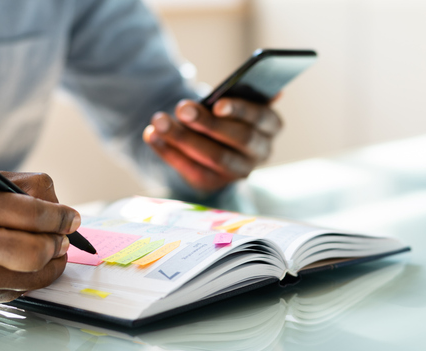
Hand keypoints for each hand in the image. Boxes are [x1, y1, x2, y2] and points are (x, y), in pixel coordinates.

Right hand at [0, 172, 79, 308]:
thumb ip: (20, 188)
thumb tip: (62, 209)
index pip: (32, 213)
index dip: (61, 216)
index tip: (72, 217)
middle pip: (36, 250)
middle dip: (58, 243)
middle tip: (62, 237)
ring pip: (33, 276)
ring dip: (52, 262)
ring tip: (49, 250)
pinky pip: (19, 290)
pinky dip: (29, 276)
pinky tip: (23, 264)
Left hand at [143, 98, 282, 192]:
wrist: (212, 138)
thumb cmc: (225, 111)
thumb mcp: (235, 99)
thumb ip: (243, 93)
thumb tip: (273, 92)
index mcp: (271, 125)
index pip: (260, 117)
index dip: (240, 110)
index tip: (217, 104)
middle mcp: (261, 151)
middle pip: (238, 139)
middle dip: (208, 124)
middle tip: (182, 109)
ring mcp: (238, 170)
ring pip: (214, 157)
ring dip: (183, 138)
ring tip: (159, 121)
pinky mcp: (214, 182)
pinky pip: (192, 170)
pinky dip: (169, 152)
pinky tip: (152, 136)